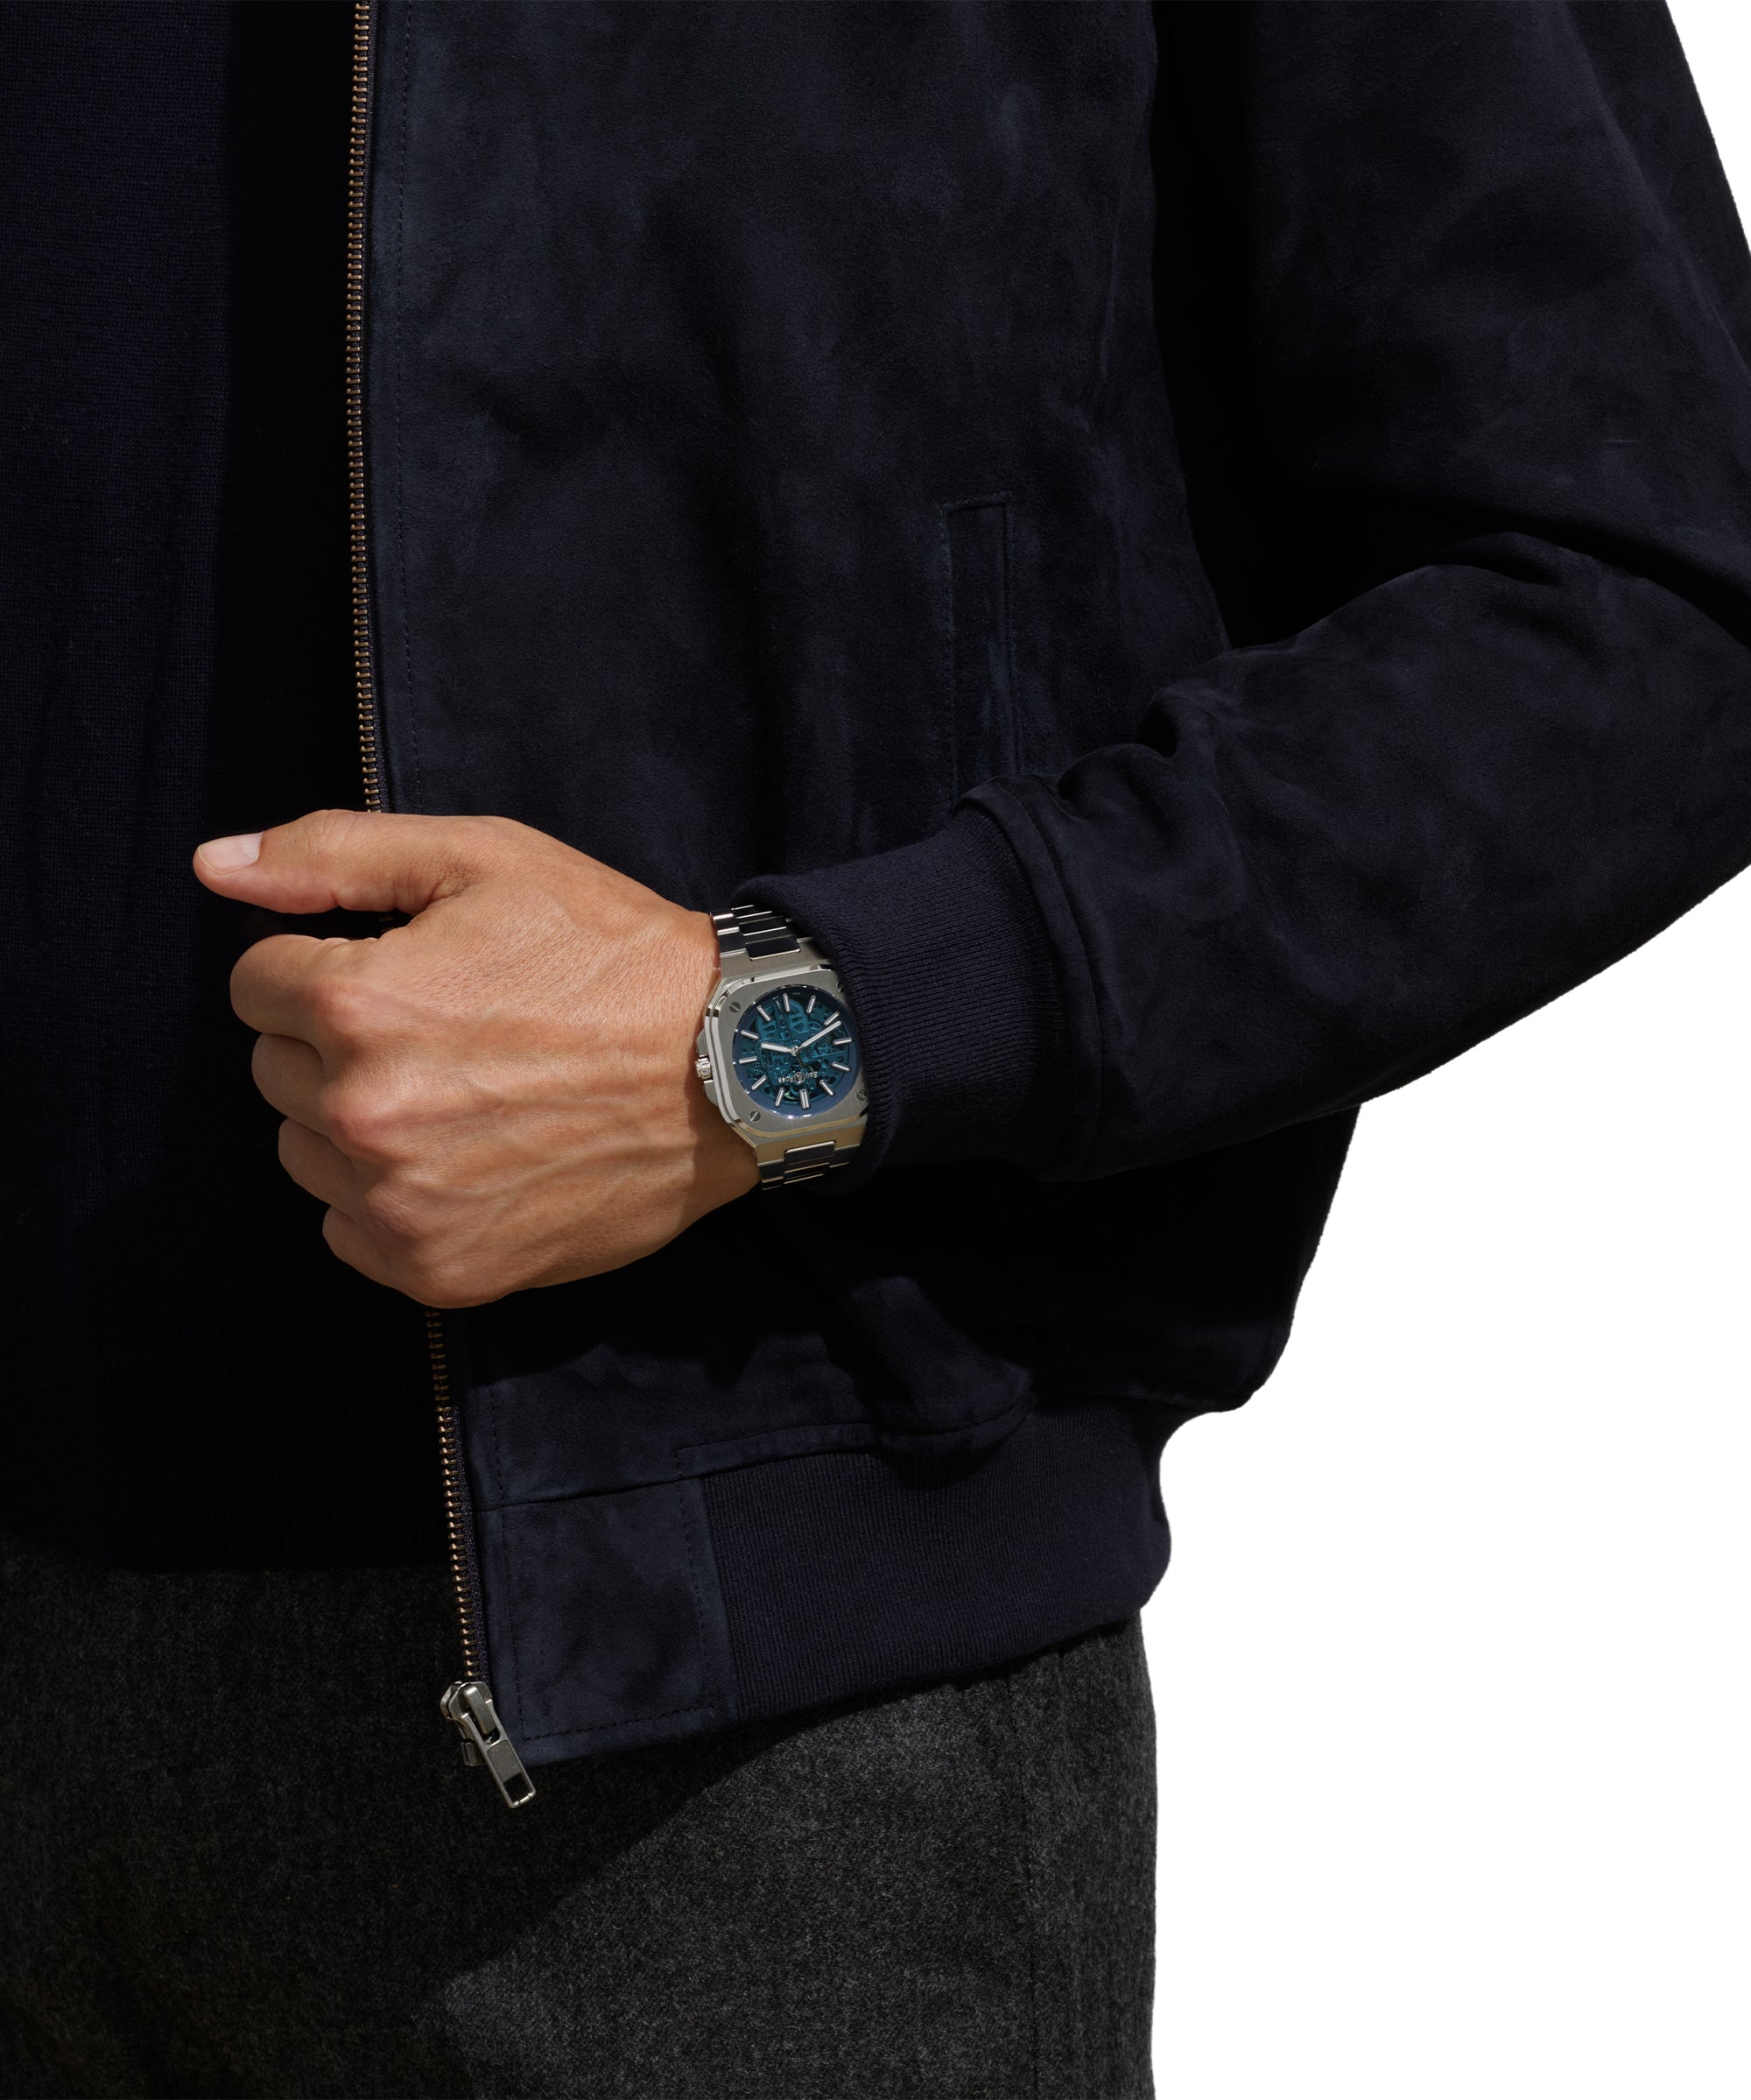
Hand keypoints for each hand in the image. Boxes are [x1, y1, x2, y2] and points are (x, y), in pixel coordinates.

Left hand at [193, 810, 756, 1307]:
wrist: (734, 1066)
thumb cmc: (611, 953)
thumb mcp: (483, 860)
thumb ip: (332, 853)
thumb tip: (212, 868)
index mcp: (360, 1003)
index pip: (257, 983)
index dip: (331, 964)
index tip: (409, 969)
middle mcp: (366, 1114)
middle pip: (275, 1071)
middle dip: (339, 1043)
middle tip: (451, 1030)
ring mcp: (402, 1205)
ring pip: (308, 1154)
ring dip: (359, 1124)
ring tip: (467, 1094)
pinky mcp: (442, 1270)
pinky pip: (349, 1233)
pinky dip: (390, 1201)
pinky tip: (472, 1158)